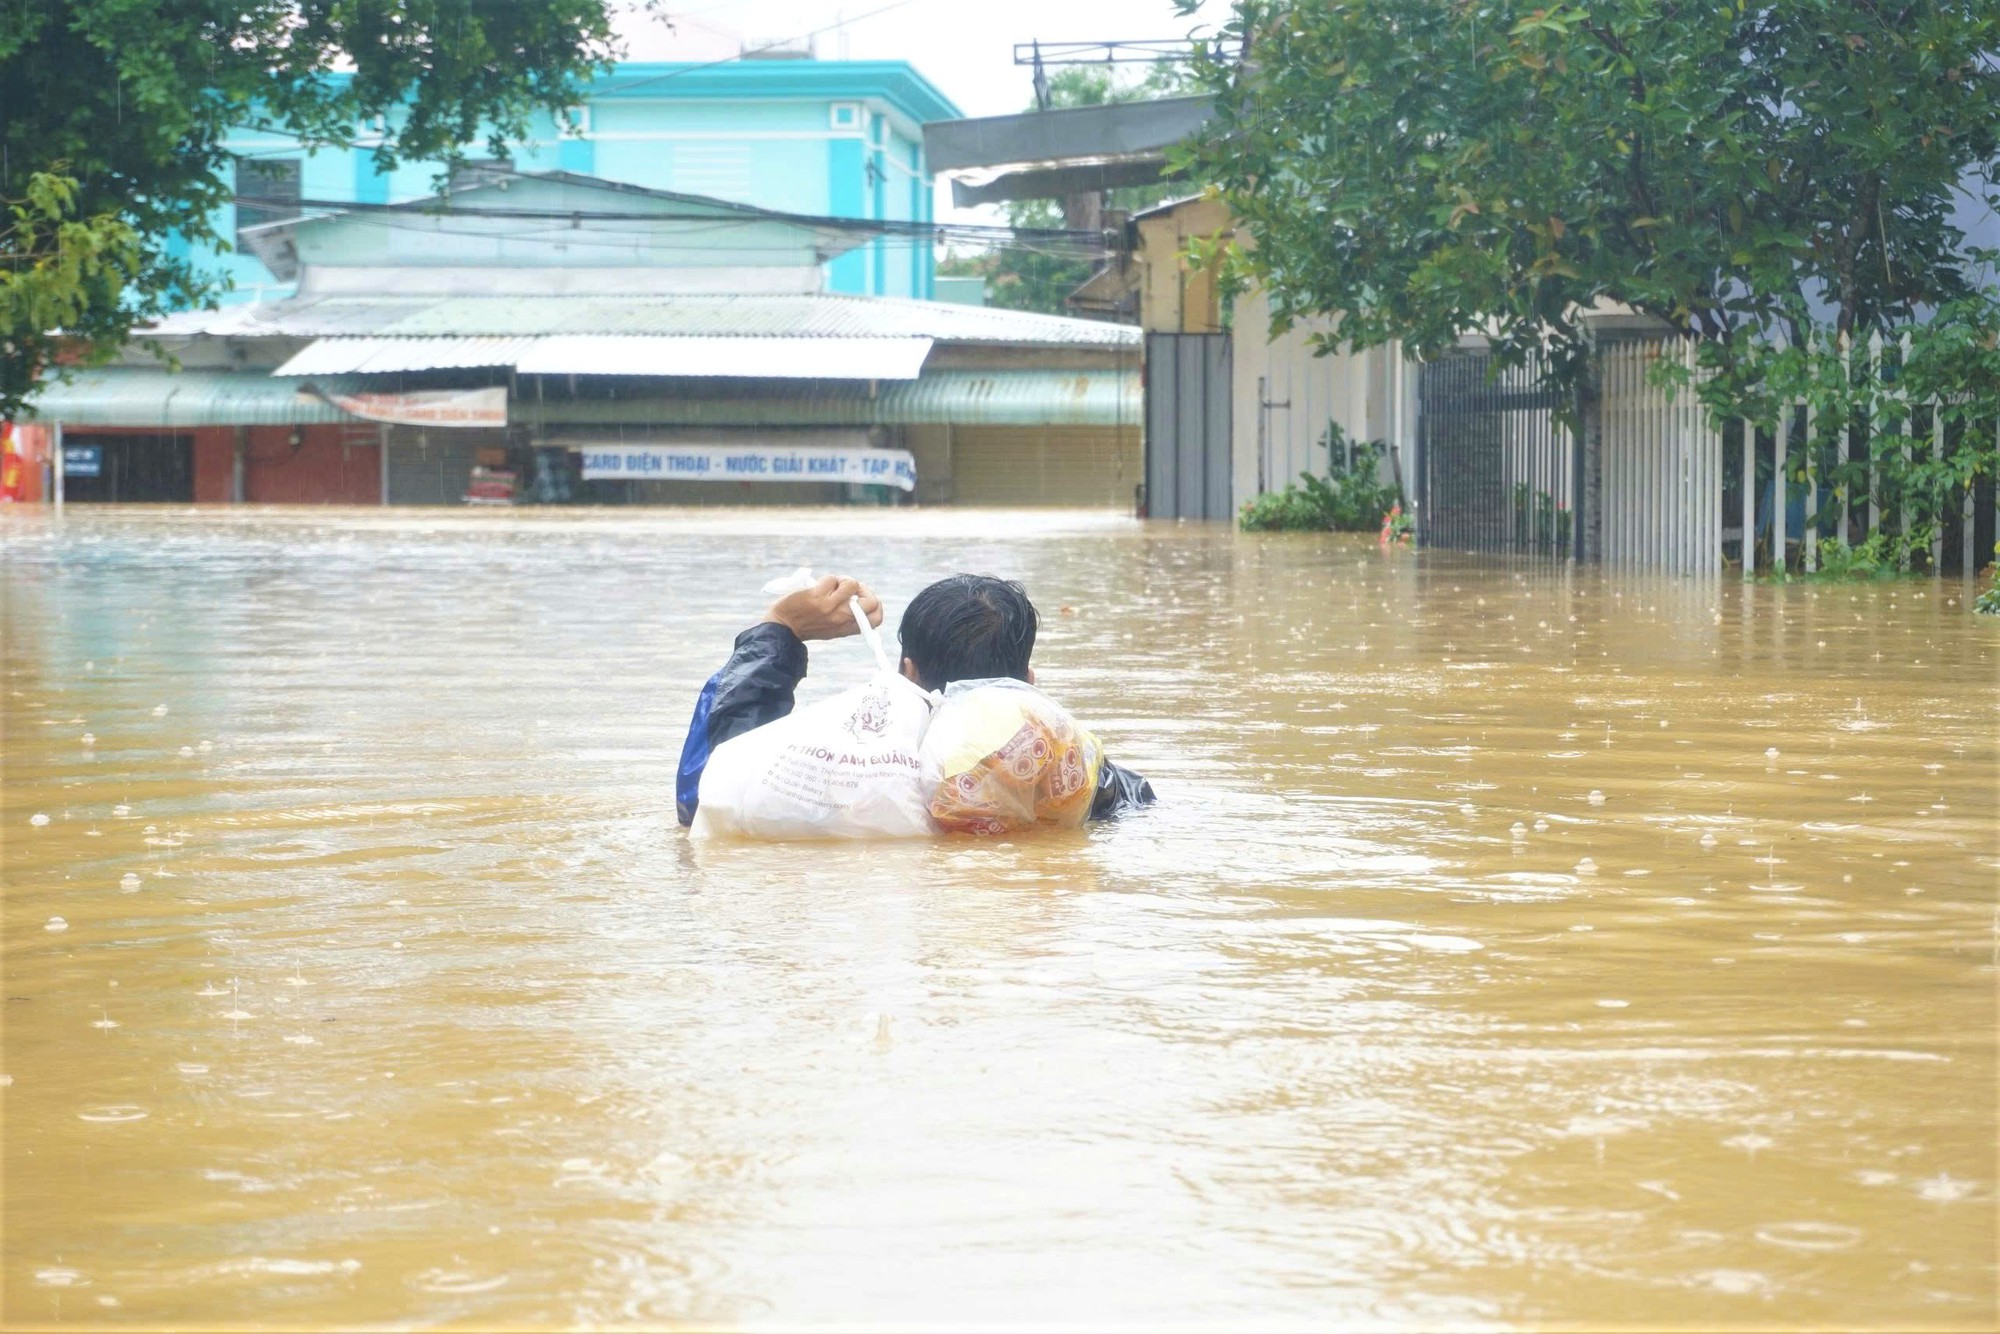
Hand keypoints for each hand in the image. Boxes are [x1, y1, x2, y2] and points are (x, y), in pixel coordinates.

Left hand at [764, 574, 881, 641]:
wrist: (783, 627)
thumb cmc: (808, 625)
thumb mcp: (833, 628)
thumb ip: (848, 617)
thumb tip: (859, 594)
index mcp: (848, 627)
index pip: (877, 618)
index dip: (877, 605)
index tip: (864, 598)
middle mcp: (842, 618)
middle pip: (871, 601)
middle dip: (864, 589)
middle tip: (851, 589)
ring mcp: (830, 607)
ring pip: (852, 584)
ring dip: (844, 580)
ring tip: (834, 585)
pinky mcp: (817, 596)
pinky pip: (832, 579)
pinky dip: (828, 579)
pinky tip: (819, 586)